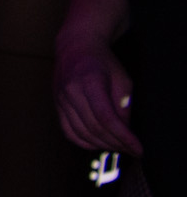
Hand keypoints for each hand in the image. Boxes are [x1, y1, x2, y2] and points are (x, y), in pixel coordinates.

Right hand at [56, 37, 140, 153]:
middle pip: (94, 128)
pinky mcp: (57, 106)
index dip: (123, 137)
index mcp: (89, 82)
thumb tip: (126, 129)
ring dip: (102, 145)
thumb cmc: (102, 62)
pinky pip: (69, 132)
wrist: (75, 47)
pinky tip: (99, 143)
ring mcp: (60, 99)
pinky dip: (84, 142)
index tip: (138, 148)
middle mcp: (70, 92)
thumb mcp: (122, 78)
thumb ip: (124, 104)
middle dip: (116, 143)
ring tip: (118, 147)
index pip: (106, 118)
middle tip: (131, 149)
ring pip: (81, 133)